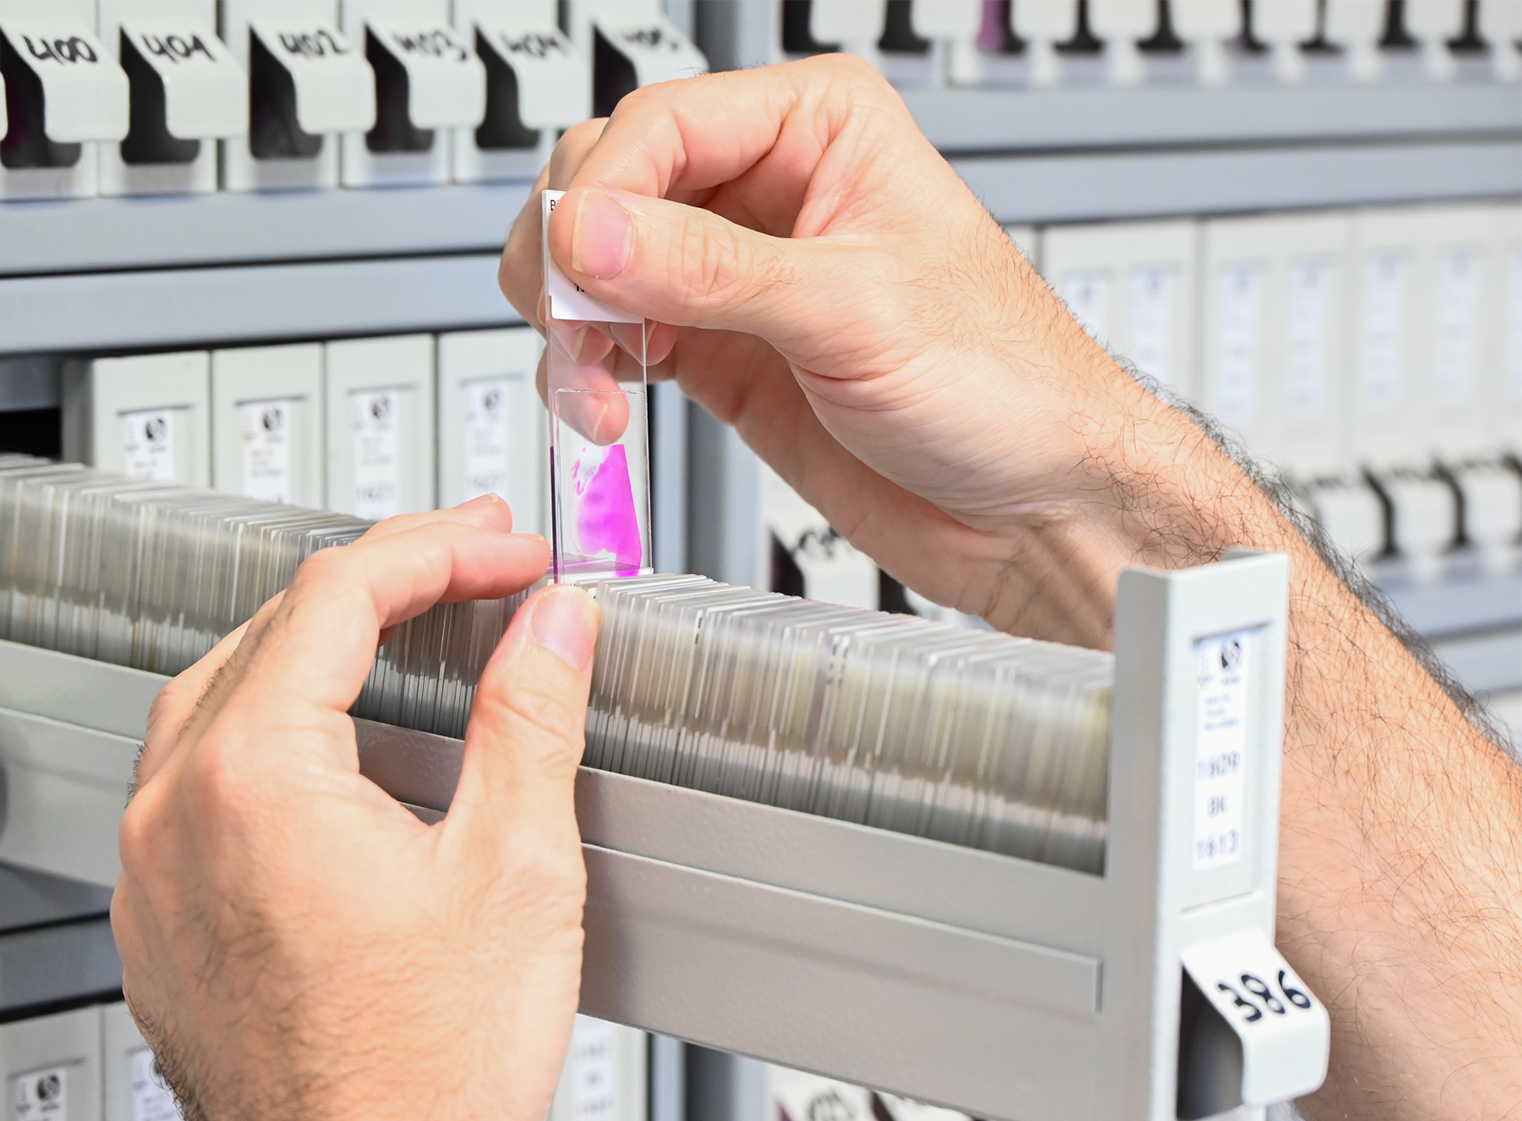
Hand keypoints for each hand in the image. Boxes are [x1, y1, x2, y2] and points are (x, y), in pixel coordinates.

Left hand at [110, 499, 601, 1120]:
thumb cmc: (423, 1083)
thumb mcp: (516, 872)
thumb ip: (530, 719)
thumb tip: (549, 623)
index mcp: (254, 780)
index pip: (338, 593)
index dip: (439, 552)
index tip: (508, 555)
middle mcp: (174, 815)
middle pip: (269, 627)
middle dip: (383, 580)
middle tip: (476, 566)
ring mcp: (150, 873)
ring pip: (218, 694)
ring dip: (316, 644)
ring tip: (407, 627)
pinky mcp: (156, 922)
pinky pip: (192, 777)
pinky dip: (268, 725)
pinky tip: (333, 743)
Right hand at [500, 56, 1259, 647]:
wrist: (1034, 511)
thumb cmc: (1008, 385)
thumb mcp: (856, 311)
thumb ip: (712, 269)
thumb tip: (590, 232)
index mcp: (818, 128)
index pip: (659, 125)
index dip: (600, 198)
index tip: (574, 273)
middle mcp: (768, 188)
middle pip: (606, 186)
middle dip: (571, 264)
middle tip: (577, 335)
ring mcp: (734, 275)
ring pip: (593, 265)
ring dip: (570, 327)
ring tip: (595, 389)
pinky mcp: (717, 352)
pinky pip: (612, 338)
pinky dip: (587, 371)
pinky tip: (608, 406)